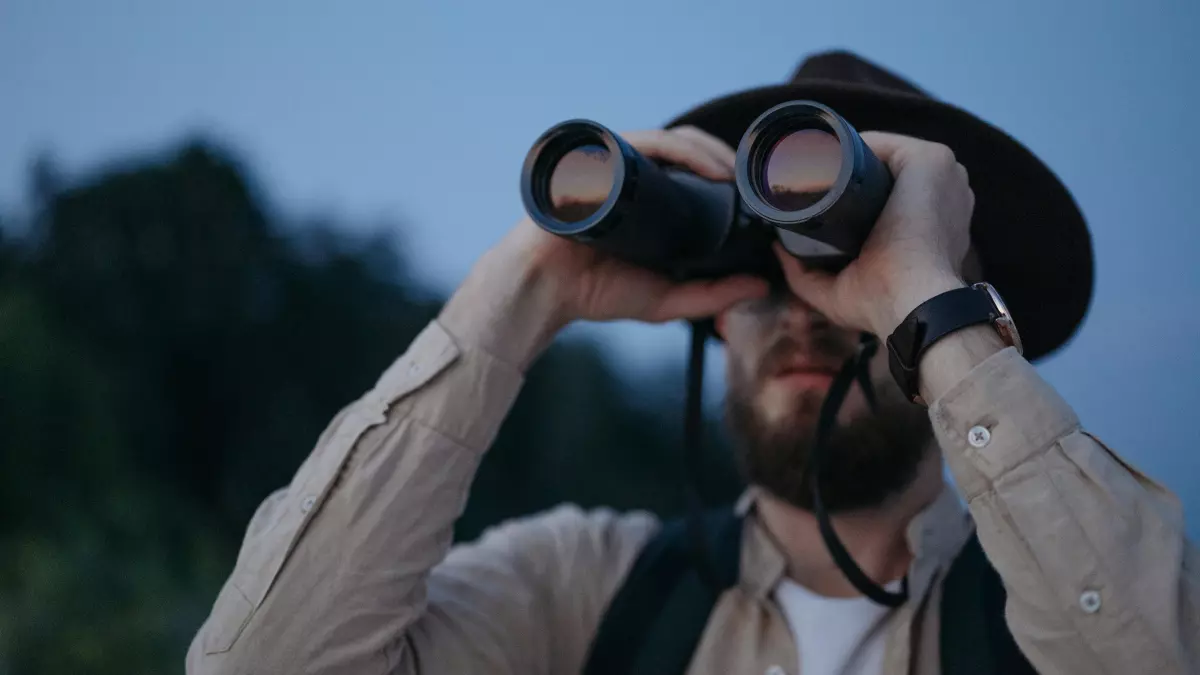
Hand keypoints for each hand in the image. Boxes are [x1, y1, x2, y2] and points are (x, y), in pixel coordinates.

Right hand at [494, 126, 769, 327]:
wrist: (543, 291)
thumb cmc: (595, 292)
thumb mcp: (666, 299)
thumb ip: (712, 296)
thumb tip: (761, 286)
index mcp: (649, 198)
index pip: (693, 169)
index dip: (727, 173)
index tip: (757, 194)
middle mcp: (632, 175)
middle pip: (686, 147)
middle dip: (724, 157)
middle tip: (752, 182)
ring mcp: (612, 165)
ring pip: (668, 140)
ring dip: (705, 151)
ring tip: (730, 175)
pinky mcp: (595, 161)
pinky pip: (640, 143)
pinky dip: (675, 150)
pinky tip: (700, 168)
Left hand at [773, 132, 974, 337]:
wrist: (913, 303)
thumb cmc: (885, 305)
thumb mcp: (838, 290)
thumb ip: (805, 274)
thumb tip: (777, 249)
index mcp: (931, 222)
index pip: (887, 192)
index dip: (850, 193)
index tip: (816, 200)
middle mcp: (944, 194)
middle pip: (882, 171)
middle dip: (844, 174)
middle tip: (804, 186)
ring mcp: (943, 175)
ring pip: (880, 155)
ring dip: (843, 158)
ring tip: (806, 168)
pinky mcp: (932, 161)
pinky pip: (883, 143)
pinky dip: (850, 143)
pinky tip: (822, 153)